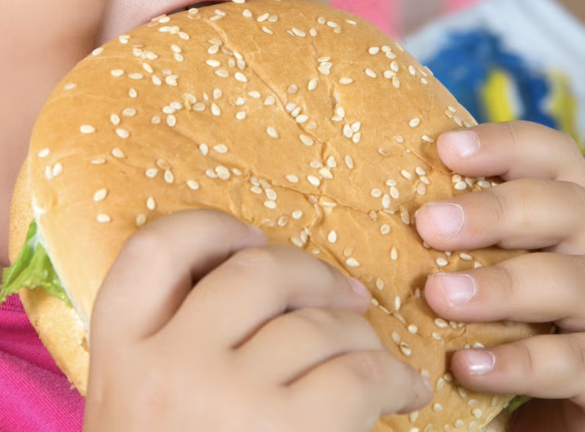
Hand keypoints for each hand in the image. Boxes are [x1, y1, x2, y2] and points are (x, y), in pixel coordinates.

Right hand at [83, 210, 432, 431]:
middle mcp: (169, 366)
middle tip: (346, 298)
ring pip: (319, 325)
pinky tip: (407, 393)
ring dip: (363, 338)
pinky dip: (396, 379)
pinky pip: (360, 374)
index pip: (155, 249)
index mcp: (120, 356)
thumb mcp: (144, 411)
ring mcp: (228, 397)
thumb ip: (176, 347)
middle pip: (257, 270)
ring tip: (377, 362)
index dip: (212, 228)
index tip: (252, 239)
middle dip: (315, 275)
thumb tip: (269, 282)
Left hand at [415, 122, 584, 431]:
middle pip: (571, 209)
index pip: (557, 160)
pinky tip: (469, 367)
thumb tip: (371, 225)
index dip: (507, 144)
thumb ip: (464, 260)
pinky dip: (524, 361)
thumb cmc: (533, 353)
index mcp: (580, 224)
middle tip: (428, 224)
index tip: (445, 148)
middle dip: (497, 212)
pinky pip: (582, 360)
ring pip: (578, 282)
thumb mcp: (500, 297)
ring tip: (439, 297)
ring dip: (505, 285)